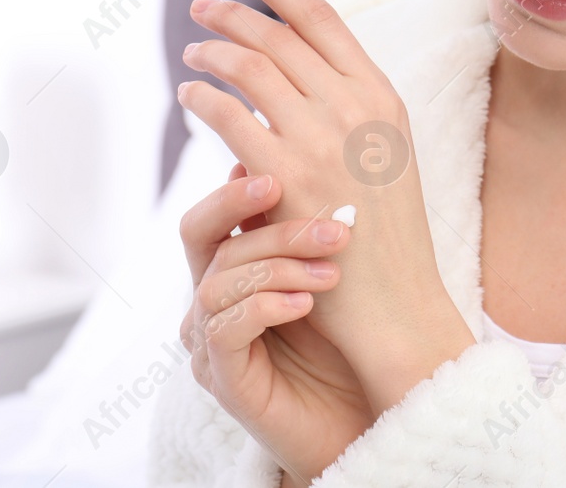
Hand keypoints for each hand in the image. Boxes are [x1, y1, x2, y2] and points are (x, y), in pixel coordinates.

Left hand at [177, 0, 476, 413]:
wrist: (396, 303)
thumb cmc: (387, 235)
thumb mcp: (389, 152)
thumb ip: (351, 106)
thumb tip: (291, 65)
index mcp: (383, 95)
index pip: (321, 16)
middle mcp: (354, 107)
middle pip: (277, 34)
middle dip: (232, 12)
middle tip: (203, 9)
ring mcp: (319, 140)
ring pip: (248, 65)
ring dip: (212, 50)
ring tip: (193, 52)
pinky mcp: (283, 177)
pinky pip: (226, 114)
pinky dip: (201, 95)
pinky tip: (189, 95)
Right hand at [179, 163, 373, 485]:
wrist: (365, 414)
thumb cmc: (350, 338)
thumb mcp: (335, 266)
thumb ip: (315, 220)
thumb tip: (318, 151)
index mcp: (235, 266)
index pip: (217, 209)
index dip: (240, 184)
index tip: (280, 168)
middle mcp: (213, 298)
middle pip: (200, 233)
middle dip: (245, 207)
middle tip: (290, 192)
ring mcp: (212, 338)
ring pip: (221, 279)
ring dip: (278, 263)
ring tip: (332, 265)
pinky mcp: (224, 377)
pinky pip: (226, 329)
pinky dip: (267, 306)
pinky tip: (307, 301)